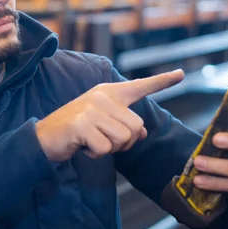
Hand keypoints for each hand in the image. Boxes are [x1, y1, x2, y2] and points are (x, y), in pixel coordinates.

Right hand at [35, 69, 184, 161]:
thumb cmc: (77, 131)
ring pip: (124, 139)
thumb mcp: (103, 125)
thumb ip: (125, 125)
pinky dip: (96, 154)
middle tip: (103, 140)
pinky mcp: (82, 124)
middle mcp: (102, 96)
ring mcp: (92, 109)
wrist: (45, 136)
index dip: (162, 81)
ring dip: (110, 149)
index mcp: (109, 93)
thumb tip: (141, 133)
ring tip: (92, 142)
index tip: (182, 74)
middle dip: (124, 143)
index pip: (140, 86)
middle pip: (136, 127)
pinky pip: (106, 148)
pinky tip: (83, 146)